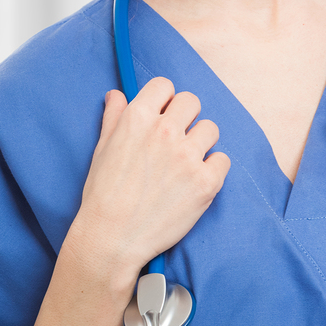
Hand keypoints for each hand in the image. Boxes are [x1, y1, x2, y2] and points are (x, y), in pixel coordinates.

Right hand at [67, 78, 229, 286]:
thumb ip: (114, 118)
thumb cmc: (103, 195)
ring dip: (201, 143)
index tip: (163, 114)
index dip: (164, 100)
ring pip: (211, 129)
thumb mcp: (102, 150)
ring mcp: (188, 156)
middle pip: (192, 102)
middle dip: (185, 118)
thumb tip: (117, 95)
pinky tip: (196, 182)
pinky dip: (213, 169)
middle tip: (177, 140)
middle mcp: (165, 131)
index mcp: (137, 119)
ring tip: (185, 164)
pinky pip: (223, 159)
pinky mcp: (206, 181)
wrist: (112, 239)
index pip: (164, 86)